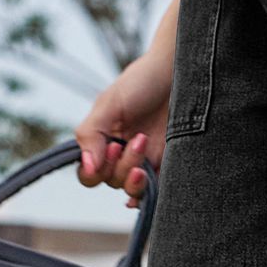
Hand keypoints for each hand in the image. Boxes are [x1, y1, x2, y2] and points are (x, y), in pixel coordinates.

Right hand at [75, 55, 171, 208]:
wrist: (177, 72)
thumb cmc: (141, 82)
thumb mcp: (109, 104)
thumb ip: (92, 134)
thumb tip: (88, 167)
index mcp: (102, 141)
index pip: (89, 174)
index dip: (97, 170)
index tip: (113, 147)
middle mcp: (120, 155)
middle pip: (111, 181)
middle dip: (122, 165)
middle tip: (138, 138)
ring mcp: (144, 161)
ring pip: (131, 187)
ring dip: (136, 175)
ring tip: (146, 143)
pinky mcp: (166, 165)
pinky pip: (155, 190)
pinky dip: (150, 193)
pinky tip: (149, 185)